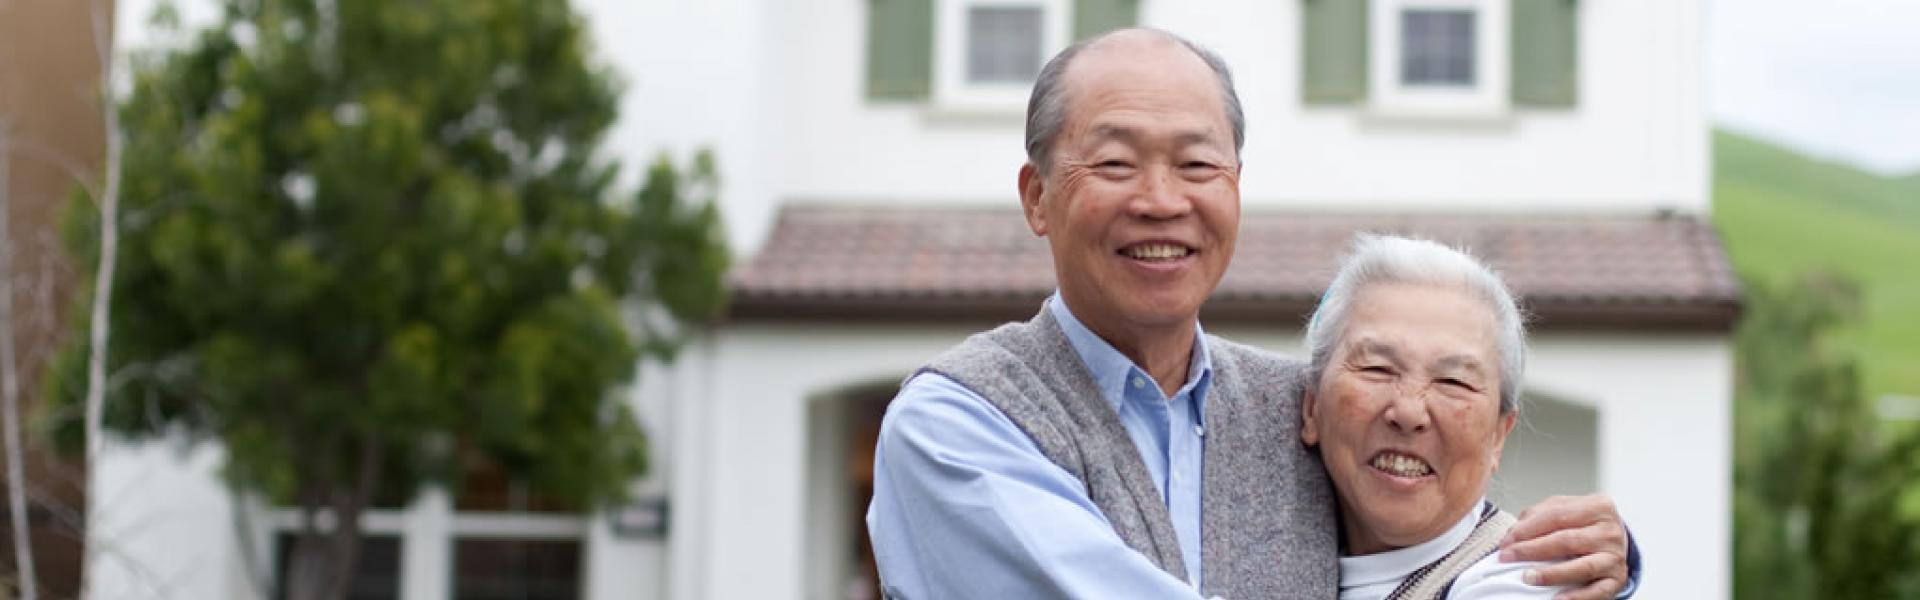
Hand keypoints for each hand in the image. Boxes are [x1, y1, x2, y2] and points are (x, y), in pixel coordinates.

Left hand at [1498, 494, 1628, 599]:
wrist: (1613, 542)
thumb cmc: (1582, 525)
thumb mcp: (1563, 509)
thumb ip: (1537, 516)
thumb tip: (1513, 535)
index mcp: (1598, 506)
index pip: (1556, 516)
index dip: (1527, 529)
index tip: (1505, 542)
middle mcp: (1610, 531)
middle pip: (1567, 540)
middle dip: (1532, 550)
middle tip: (1508, 558)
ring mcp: (1616, 556)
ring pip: (1582, 567)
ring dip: (1551, 574)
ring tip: (1527, 577)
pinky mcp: (1618, 579)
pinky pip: (1597, 591)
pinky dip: (1576, 597)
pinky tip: (1556, 599)